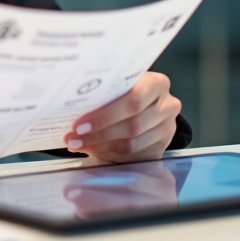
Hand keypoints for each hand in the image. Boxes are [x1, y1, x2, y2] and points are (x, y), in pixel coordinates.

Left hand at [63, 72, 180, 163]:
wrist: (149, 103)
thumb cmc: (127, 92)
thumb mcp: (120, 86)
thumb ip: (104, 95)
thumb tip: (71, 113)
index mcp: (157, 84)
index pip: (133, 101)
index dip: (105, 115)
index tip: (80, 124)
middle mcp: (167, 106)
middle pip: (132, 125)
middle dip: (99, 134)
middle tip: (75, 137)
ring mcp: (167, 129)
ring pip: (131, 144)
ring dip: (101, 146)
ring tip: (79, 144)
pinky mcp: (162, 148)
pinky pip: (133, 156)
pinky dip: (110, 154)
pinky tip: (94, 149)